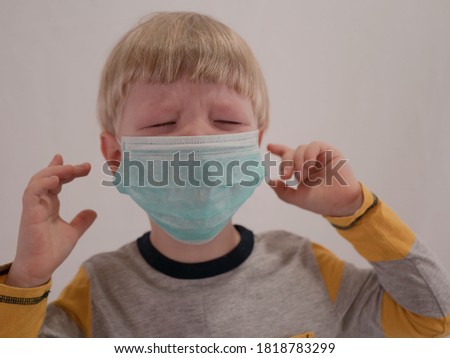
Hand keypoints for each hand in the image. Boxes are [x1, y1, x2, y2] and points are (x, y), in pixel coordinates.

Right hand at [6, 154, 96, 287]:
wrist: (40, 269)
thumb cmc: (51, 251)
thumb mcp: (72, 232)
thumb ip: (81, 221)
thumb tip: (93, 212)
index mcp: (49, 205)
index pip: (55, 181)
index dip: (65, 170)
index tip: (83, 165)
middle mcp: (40, 203)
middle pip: (49, 177)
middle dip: (65, 169)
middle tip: (85, 167)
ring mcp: (33, 207)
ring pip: (38, 181)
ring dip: (54, 172)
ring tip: (71, 169)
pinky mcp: (29, 214)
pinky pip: (32, 193)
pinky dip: (43, 184)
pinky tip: (56, 180)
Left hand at [267, 141, 362, 216]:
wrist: (340, 203)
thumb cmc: (320, 201)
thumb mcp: (297, 198)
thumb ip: (282, 191)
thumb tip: (269, 181)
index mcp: (300, 170)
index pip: (288, 157)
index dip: (279, 150)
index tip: (269, 147)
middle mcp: (309, 162)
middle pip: (291, 153)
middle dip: (285, 163)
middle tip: (285, 176)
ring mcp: (319, 157)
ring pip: (301, 148)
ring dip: (298, 161)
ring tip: (302, 175)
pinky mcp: (330, 152)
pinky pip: (315, 145)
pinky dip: (309, 153)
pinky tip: (309, 164)